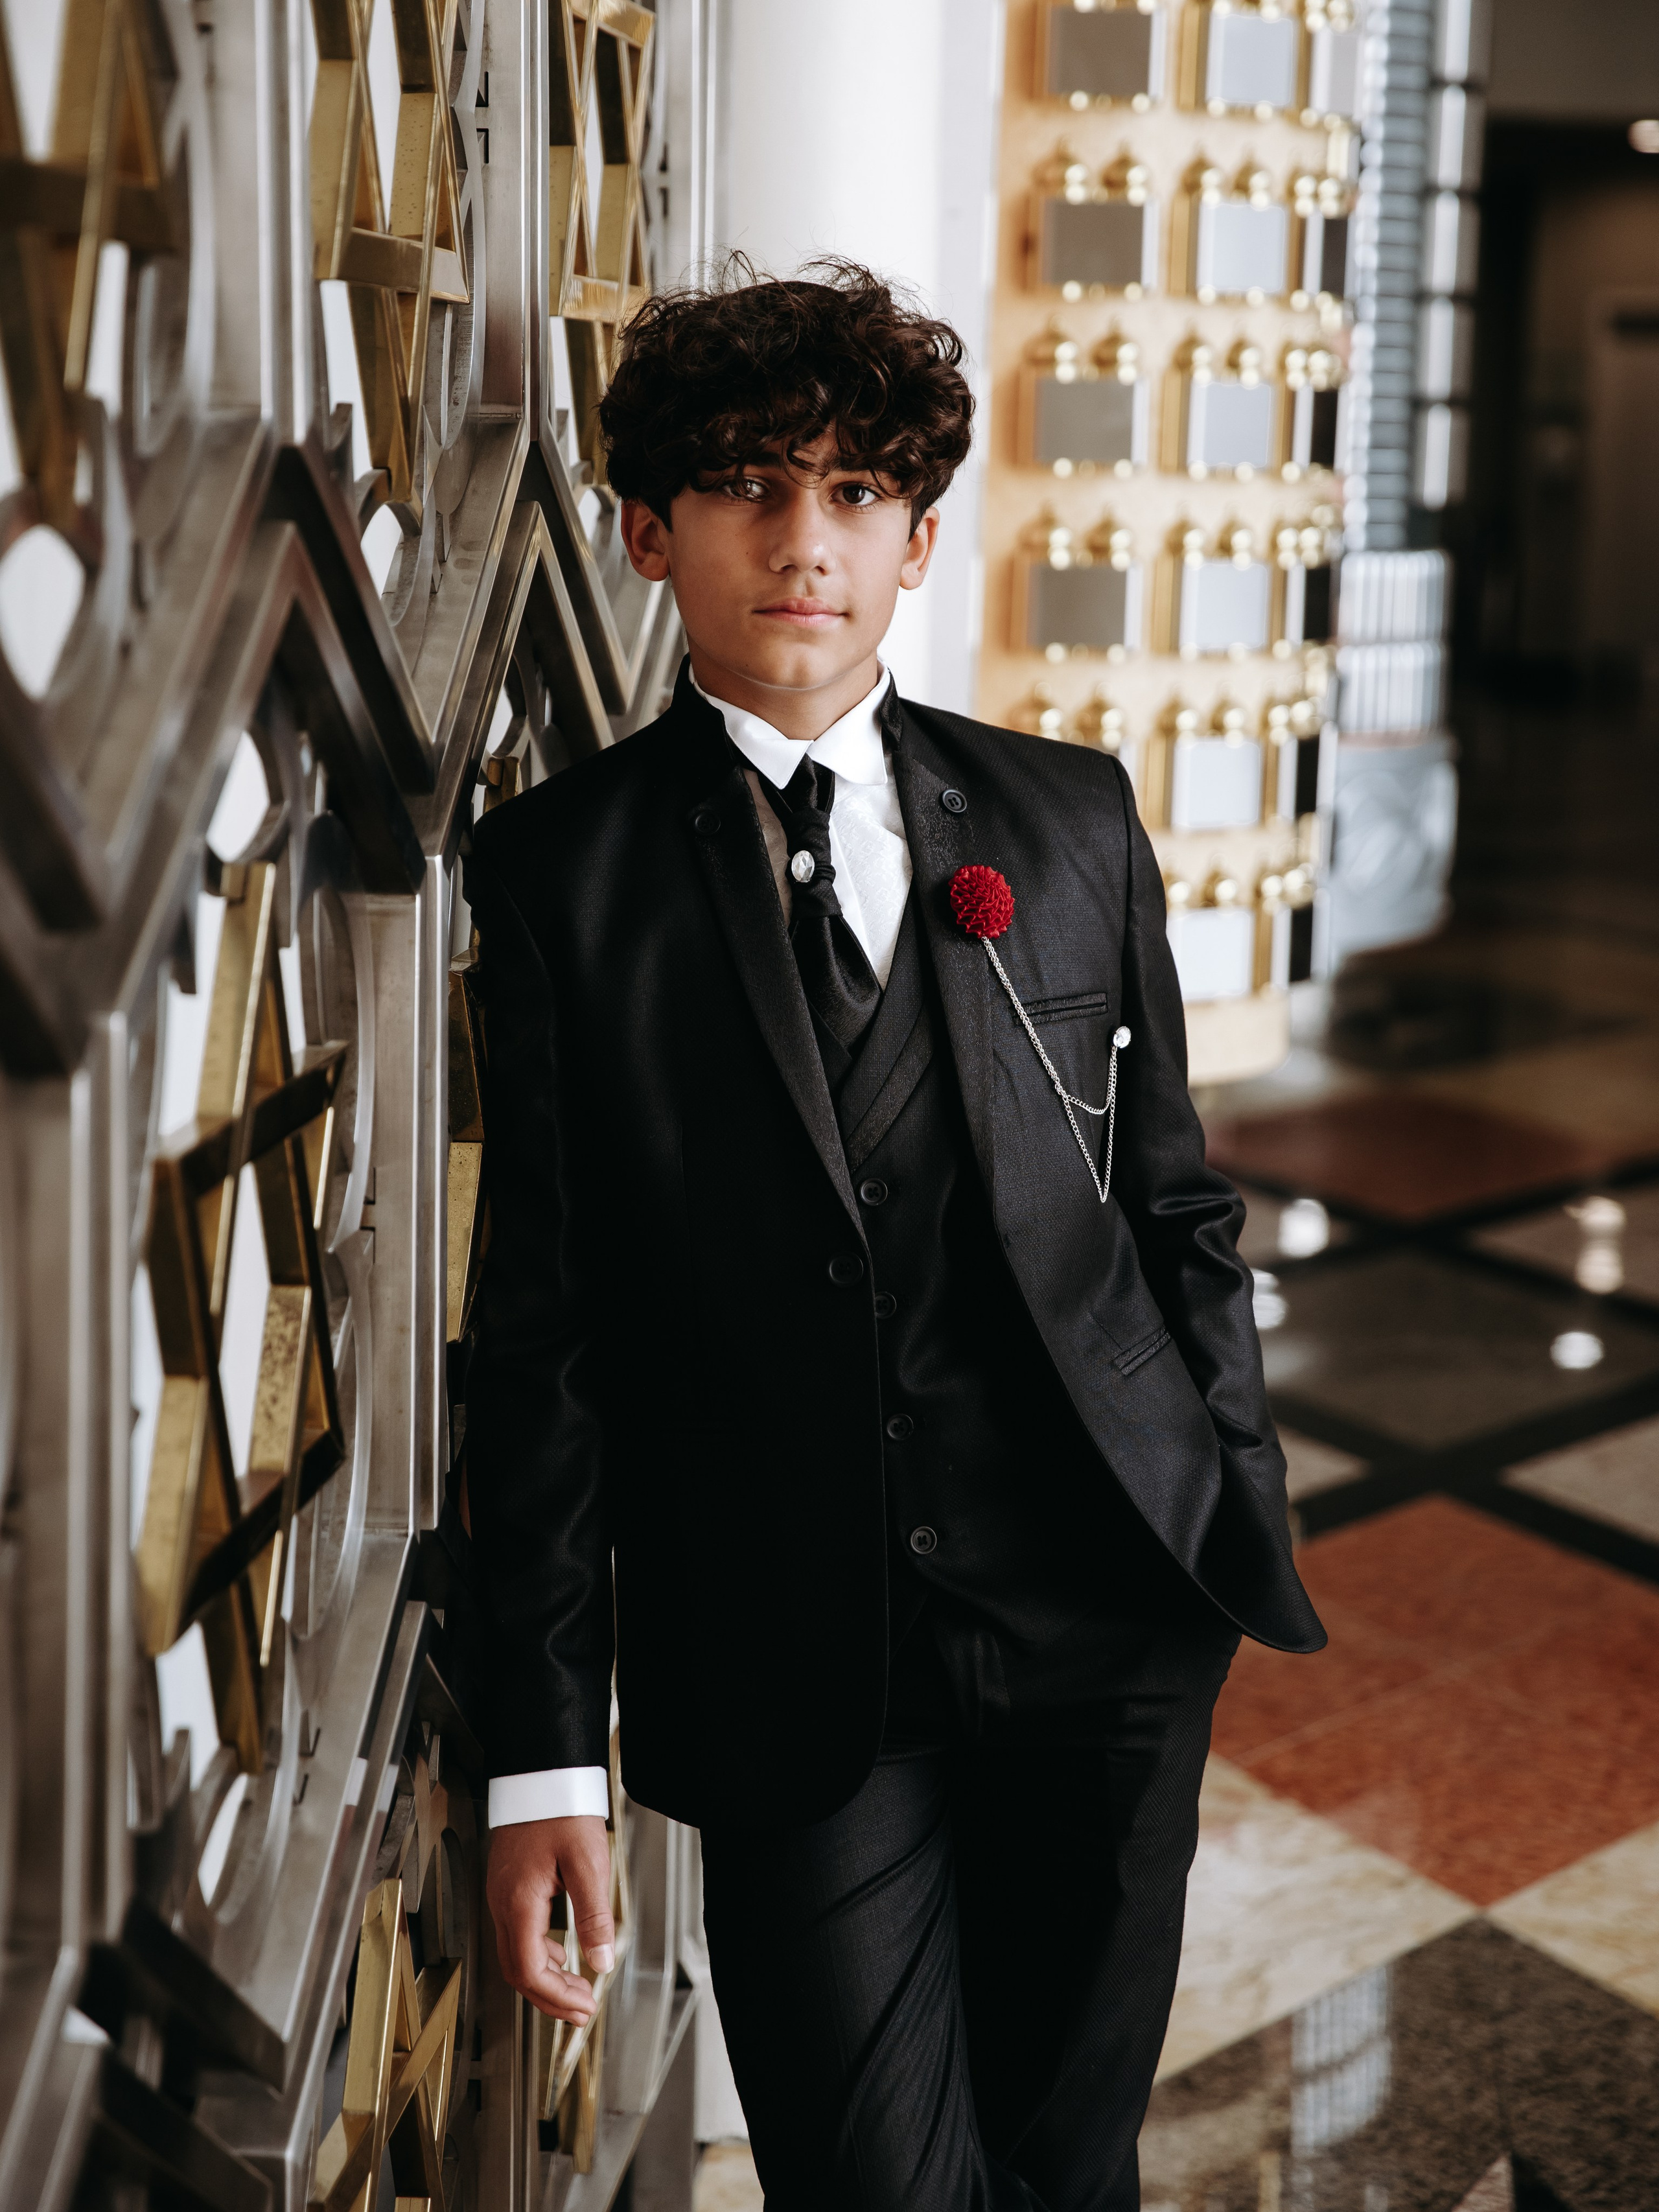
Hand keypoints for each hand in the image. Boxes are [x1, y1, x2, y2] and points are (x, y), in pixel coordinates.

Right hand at [487, 1814, 614, 2021]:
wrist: (541, 1773)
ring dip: (544, 1978)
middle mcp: (502, 1902)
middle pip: (516, 1970)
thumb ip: (594, 1916)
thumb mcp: (588, 1862)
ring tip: (577, 1988)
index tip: (583, 2006)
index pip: (528, 1969)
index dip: (555, 1997)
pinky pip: (517, 1933)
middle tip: (582, 2010)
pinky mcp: (508, 1885)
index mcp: (519, 1901)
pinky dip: (538, 1953)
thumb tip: (601, 1961)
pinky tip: (561, 1952)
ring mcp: (502, 1894)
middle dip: (549, 1997)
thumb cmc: (561, 1808)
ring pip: (514, 1954)